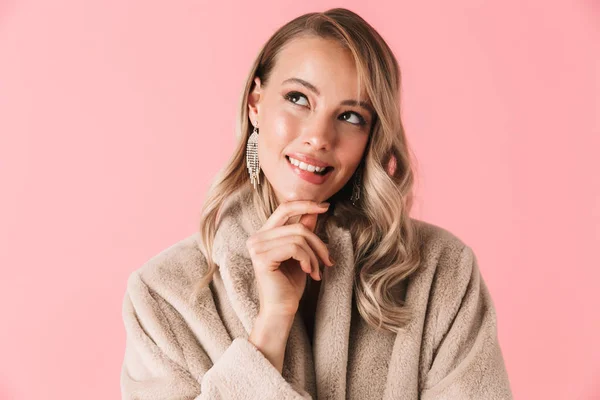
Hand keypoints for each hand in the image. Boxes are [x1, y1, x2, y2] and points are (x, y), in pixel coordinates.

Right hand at [245, 200, 334, 317]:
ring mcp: (257, 247)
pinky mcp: (262, 258)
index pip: (284, 209)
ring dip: (315, 256)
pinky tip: (309, 273)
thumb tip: (314, 211)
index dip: (305, 205)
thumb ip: (303, 232)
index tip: (326, 207)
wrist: (281, 310)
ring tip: (317, 271)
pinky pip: (295, 249)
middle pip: (298, 226)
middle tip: (328, 260)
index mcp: (263, 234)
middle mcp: (256, 238)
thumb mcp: (301, 254)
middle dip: (318, 243)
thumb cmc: (290, 284)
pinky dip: (308, 260)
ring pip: (299, 238)